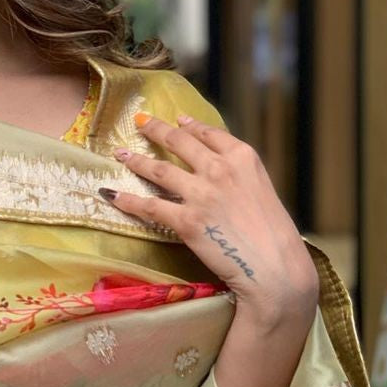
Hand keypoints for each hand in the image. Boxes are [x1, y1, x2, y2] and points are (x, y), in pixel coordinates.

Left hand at [100, 111, 317, 327]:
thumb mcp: (263, 191)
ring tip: (121, 153)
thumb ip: (240, 177)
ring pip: (159, 170)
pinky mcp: (186, 221)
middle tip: (141, 121)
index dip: (190, 125)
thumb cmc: (274, 235)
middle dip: (156, 129)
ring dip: (136, 160)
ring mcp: (201, 194)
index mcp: (243, 158)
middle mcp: (220, 169)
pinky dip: (127, 200)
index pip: (210, 134)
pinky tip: (111, 195)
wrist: (275, 267)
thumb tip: (221, 174)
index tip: (177, 119)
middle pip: (179, 142)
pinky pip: (149, 206)